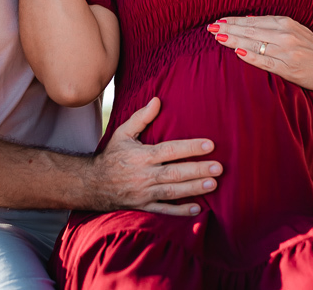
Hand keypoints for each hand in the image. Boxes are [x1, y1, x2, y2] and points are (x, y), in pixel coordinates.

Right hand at [89, 97, 220, 215]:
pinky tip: (197, 209)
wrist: (93, 183)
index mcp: (142, 156)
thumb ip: (141, 117)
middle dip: (198, 170)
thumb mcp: (122, 133)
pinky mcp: (143, 206)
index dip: (190, 148)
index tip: (210, 145)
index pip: (170, 150)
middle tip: (219, 168)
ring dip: (194, 189)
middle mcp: (144, 175)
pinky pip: (163, 210)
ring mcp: (144, 193)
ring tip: (214, 184)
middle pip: (175, 173)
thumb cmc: (112, 155)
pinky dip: (179, 211)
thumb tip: (157, 100)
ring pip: (172, 192)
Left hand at [207, 15, 312, 92]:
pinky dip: (251, 56)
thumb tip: (249, 20)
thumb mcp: (295, 30)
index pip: (253, 21)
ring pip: (255, 43)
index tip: (217, 21)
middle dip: (228, 29)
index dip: (233, 21)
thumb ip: (273, 26)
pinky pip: (266, 61)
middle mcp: (285, 34)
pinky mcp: (289, 68)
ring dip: (234, 40)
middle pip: (250, 30)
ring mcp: (287, 51)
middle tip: (209, 28)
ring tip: (217, 37)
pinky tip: (237, 53)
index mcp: (285, 23)